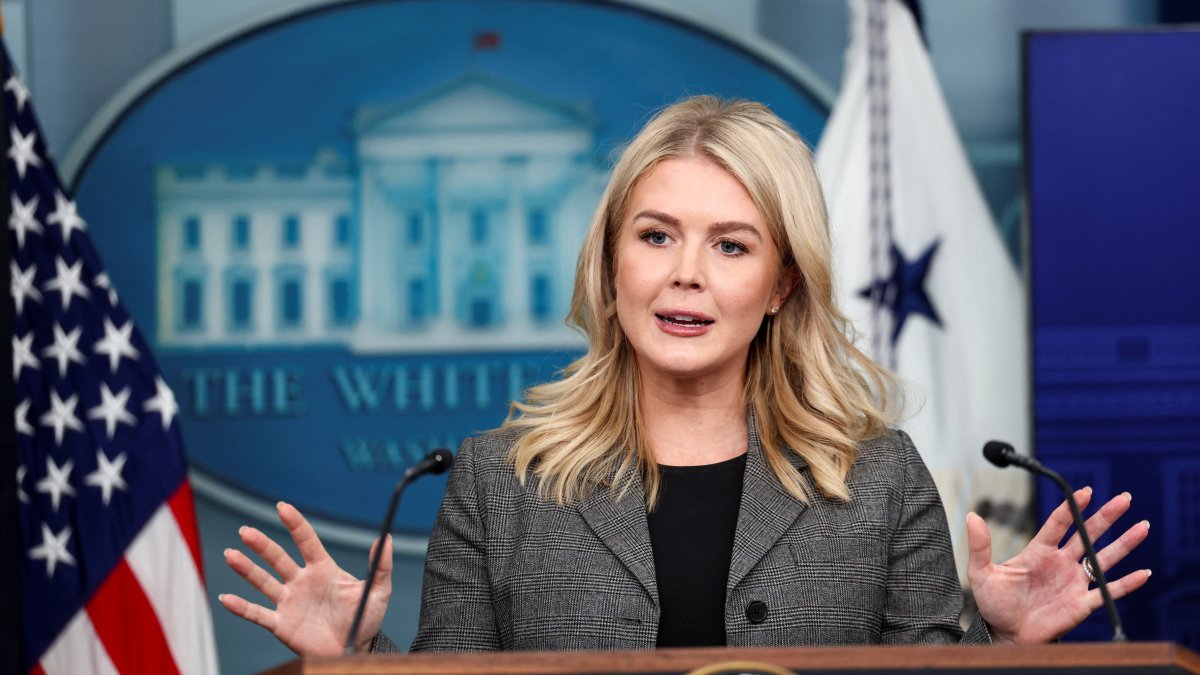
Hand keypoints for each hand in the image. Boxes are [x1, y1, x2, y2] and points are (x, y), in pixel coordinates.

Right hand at [218, 501, 392, 654]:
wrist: (354, 649)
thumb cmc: (364, 619)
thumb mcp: (379, 591)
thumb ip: (381, 565)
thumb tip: (385, 538)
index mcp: (323, 570)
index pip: (306, 541)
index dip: (295, 524)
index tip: (282, 507)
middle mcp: (301, 582)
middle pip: (278, 559)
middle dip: (261, 545)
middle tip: (245, 531)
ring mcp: (289, 602)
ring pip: (263, 582)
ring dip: (246, 569)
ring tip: (231, 554)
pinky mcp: (281, 624)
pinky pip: (258, 614)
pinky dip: (241, 607)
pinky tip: (226, 598)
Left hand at [967, 488, 1150, 643]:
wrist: (1006, 634)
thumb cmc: (995, 604)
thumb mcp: (982, 573)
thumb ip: (980, 546)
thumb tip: (972, 516)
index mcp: (1038, 551)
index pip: (1059, 524)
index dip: (1072, 507)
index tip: (1086, 491)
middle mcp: (1061, 563)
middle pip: (1088, 534)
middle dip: (1106, 517)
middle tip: (1124, 499)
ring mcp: (1074, 582)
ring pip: (1104, 559)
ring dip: (1124, 543)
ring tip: (1142, 526)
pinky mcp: (1082, 604)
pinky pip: (1108, 592)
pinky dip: (1126, 584)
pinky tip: (1143, 573)